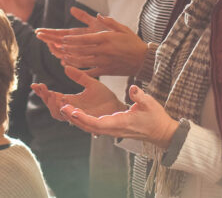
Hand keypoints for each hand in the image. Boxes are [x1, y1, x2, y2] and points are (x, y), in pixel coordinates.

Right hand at [31, 65, 126, 122]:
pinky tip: (65, 105)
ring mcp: (79, 116)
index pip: (53, 97)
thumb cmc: (106, 98)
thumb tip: (65, 67)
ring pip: (60, 115)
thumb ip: (79, 76)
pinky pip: (74, 120)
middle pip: (53, 107)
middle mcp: (73, 110)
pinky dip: (68, 113)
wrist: (119, 108)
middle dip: (45, 98)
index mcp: (72, 101)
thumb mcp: (91, 83)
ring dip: (54, 105)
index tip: (36, 84)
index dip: (44, 92)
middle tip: (42, 89)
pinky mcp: (87, 122)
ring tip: (52, 95)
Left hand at [37, 7, 147, 76]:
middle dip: (68, 48)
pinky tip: (72, 69)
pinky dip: (79, 71)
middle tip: (59, 46)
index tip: (63, 38)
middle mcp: (103, 51)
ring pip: (83, 61)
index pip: (84, 39)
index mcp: (106, 39)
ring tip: (63, 56)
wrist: (143, 60)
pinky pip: (90, 72)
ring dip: (71, 59)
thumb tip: (98, 15)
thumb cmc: (133, 42)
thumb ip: (109, 22)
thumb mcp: (123, 28)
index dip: (72, 39)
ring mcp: (104, 62)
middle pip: (81, 50)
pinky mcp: (105, 71)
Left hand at [62, 84, 179, 148]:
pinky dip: (83, 120)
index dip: (84, 118)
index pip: (98, 123)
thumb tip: (133, 88)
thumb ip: (139, 96)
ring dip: (76, 119)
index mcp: (121, 123)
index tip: (73, 111)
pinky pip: (94, 126)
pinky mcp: (112, 128)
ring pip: (89, 127)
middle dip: (74, 118)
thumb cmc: (155, 118)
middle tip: (61, 107)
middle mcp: (114, 129)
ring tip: (63, 108)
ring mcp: (112, 130)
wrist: (161, 132)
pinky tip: (75, 112)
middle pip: (89, 127)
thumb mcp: (149, 103)